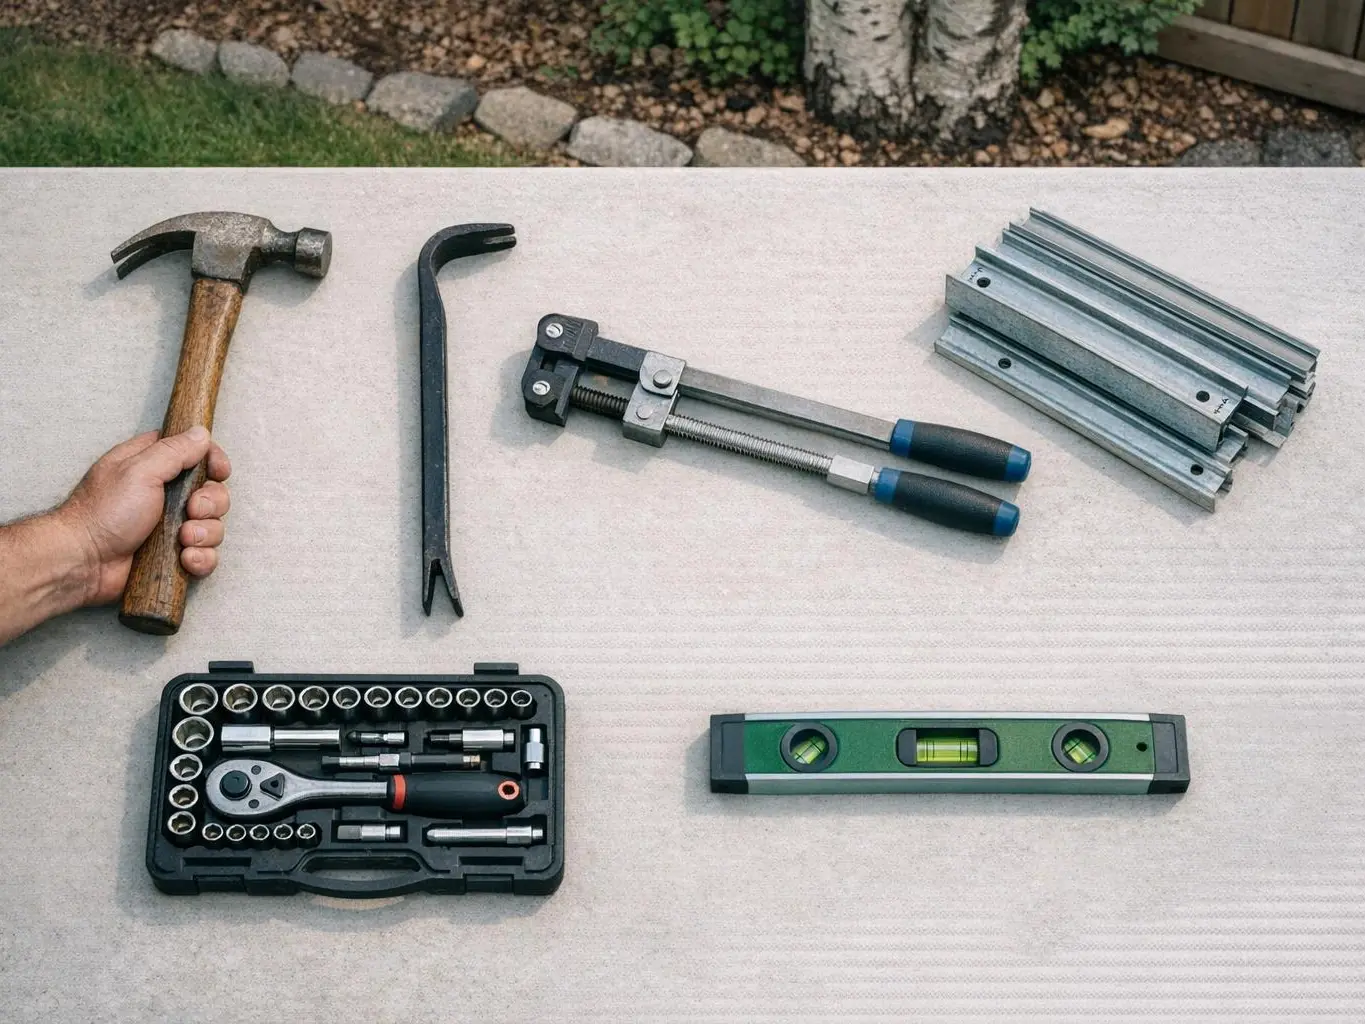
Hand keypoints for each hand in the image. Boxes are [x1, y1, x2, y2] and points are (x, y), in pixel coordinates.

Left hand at [56, 426, 231, 604]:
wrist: (84, 562)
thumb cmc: (103, 512)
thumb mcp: (139, 471)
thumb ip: (174, 450)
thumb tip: (201, 433)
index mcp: (154, 466)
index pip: (197, 454)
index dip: (213, 461)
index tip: (218, 471)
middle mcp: (166, 494)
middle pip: (213, 492)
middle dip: (211, 503)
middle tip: (192, 510)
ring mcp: (171, 526)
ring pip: (213, 526)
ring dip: (206, 534)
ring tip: (183, 540)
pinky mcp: (174, 554)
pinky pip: (206, 555)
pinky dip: (201, 558)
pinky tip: (185, 559)